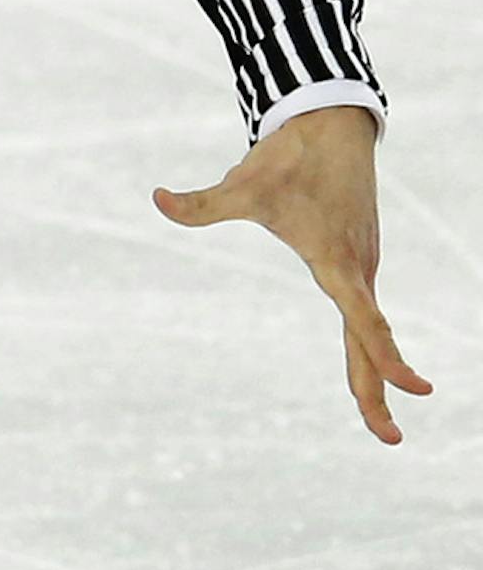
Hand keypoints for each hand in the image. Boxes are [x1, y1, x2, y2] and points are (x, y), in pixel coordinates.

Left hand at [154, 105, 429, 444]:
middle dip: (382, 391)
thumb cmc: (288, 158)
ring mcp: (363, 265)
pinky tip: (374, 373)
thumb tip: (155, 198)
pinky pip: (367, 314)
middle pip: (372, 341)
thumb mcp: (242, 184)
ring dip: (378, 375)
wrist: (332, 127)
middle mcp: (357, 267)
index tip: (413, 388)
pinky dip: (372, 347)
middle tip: (391, 441)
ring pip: (372, 330)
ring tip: (382, 421)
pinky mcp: (360, 260)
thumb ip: (201, 203)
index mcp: (335, 259)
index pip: (365, 317)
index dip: (386, 354)